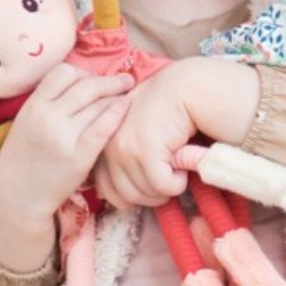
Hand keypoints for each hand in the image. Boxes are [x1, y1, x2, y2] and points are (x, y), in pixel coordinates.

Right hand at [0, 64, 133, 224]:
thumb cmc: (24, 157)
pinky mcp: (78, 159)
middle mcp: (46, 118)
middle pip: (86, 86)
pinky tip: (125, 109)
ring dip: (116, 97)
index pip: (64, 72)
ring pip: (98, 105)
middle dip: (110, 81)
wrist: (16, 198)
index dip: (84, 72)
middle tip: (126, 81)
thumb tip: (84, 79)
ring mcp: (63, 139)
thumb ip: (50, 101)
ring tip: (125, 97)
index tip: (94, 79)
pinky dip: (117, 114)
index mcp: (32, 106)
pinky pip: (103, 128)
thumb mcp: (27, 120)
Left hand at [94, 66, 194, 209]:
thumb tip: (119, 195)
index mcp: (101, 143)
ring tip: (177, 168)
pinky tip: (183, 166)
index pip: (105, 188)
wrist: (183, 88)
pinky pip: (162, 186)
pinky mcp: (145, 151)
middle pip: (126, 196)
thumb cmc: (164, 110)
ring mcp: (125, 148)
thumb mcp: (134, 131)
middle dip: (151, 196)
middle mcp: (108, 146)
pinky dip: (177, 183)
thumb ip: (123, 154)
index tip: (150, 187)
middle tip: (169, 181)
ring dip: (166, 189)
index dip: (129, 196)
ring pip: (146, 193)